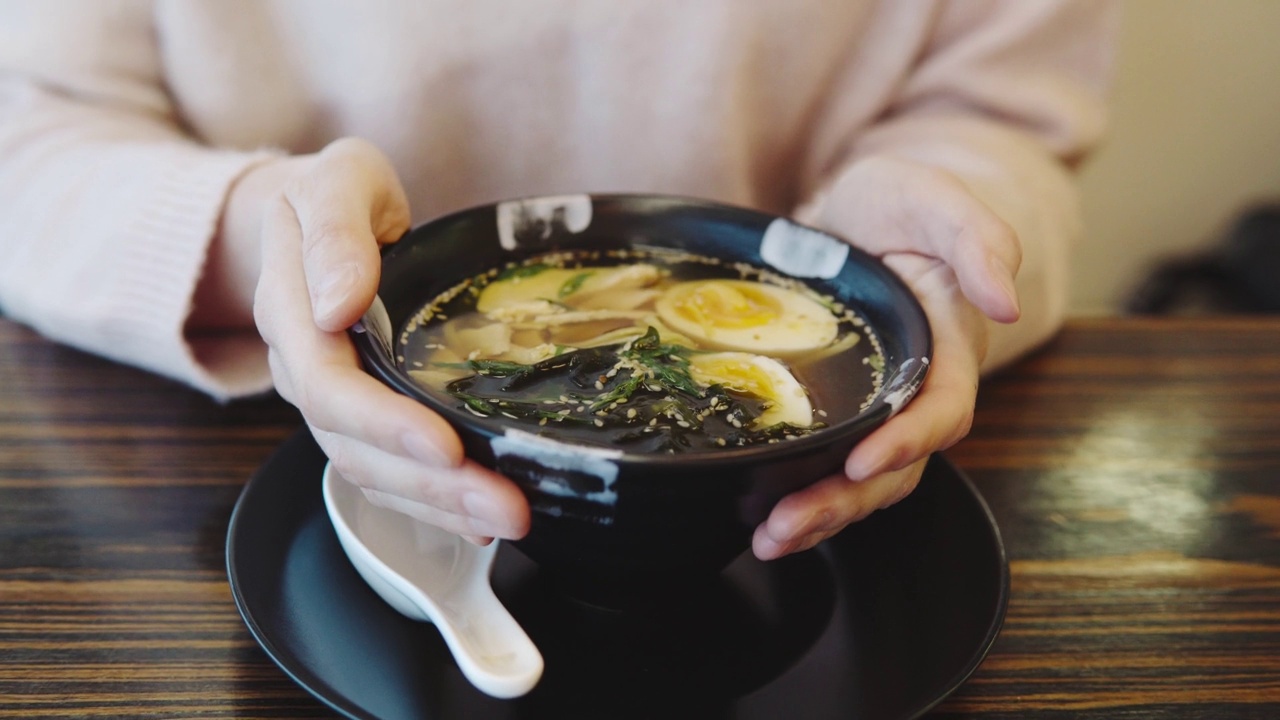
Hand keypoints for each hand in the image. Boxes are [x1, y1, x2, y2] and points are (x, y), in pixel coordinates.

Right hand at [239, 138, 530, 544]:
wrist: (315, 213)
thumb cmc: (335, 193)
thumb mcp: (338, 181)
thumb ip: (335, 232)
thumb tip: (337, 304)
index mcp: (290, 313)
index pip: (330, 387)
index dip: (385, 423)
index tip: (445, 446)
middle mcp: (305, 369)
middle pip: (354, 447)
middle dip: (430, 485)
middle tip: (505, 507)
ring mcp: (331, 400)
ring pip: (371, 472)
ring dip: (439, 505)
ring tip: (508, 518)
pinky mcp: (361, 415)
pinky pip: (387, 473)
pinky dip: (432, 502)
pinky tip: (479, 519)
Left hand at [753, 156, 1019, 559]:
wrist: (850, 211)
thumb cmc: (894, 201)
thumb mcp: (932, 197)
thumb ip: (978, 238)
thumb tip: (1005, 303)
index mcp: (951, 342)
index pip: (943, 408)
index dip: (908, 441)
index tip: (863, 462)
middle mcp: (921, 386)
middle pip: (899, 464)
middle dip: (846, 501)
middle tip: (789, 524)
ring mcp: (881, 405)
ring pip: (864, 479)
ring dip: (820, 514)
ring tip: (770, 539)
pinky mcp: (843, 412)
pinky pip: (831, 465)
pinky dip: (801, 494)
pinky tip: (761, 516)